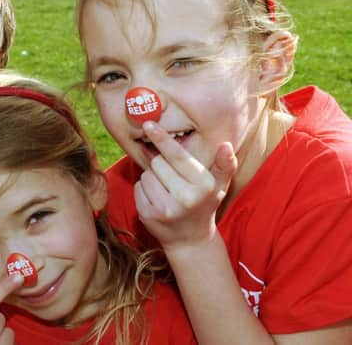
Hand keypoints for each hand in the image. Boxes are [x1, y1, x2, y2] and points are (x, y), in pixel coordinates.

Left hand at [134, 121, 236, 249]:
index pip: (177, 156)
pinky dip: (144, 190)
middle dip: (161, 165)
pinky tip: (157, 199)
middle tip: (172, 178)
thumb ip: (225, 165)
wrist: (190, 239)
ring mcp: (165, 209)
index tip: (148, 124)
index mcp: (204, 186)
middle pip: (157, 163)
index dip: (162, 138)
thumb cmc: (204, 204)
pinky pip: (137, 188)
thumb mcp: (219, 185)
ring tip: (166, 190)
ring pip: (146, 175)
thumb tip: (226, 145)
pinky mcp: (148, 215)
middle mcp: (185, 198)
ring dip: (152, 178)